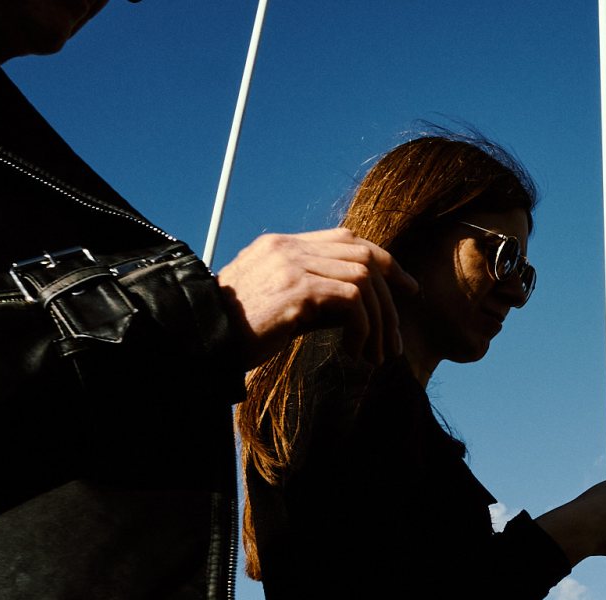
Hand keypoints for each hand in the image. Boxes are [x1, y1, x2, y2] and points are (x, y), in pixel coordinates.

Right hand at [217, 228, 418, 371]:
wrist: (199, 340)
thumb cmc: (236, 332)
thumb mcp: (279, 306)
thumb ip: (316, 298)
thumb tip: (363, 311)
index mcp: (282, 245)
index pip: (347, 239)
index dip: (384, 260)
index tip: (405, 286)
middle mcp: (288, 247)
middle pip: (363, 253)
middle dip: (393, 291)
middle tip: (399, 332)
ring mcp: (292, 264)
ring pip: (364, 277)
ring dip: (380, 320)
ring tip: (378, 355)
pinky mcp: (295, 290)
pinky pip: (352, 300)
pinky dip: (364, 329)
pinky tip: (355, 354)